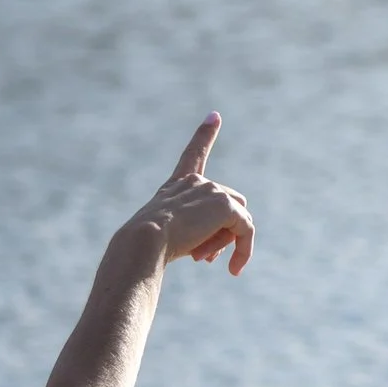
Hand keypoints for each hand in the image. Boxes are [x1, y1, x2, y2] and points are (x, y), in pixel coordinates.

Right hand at [125, 113, 254, 273]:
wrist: (142, 243)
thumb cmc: (141, 248)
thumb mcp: (161, 238)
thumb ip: (189, 235)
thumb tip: (217, 248)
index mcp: (176, 186)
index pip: (193, 154)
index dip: (204, 135)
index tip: (214, 115)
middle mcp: (196, 182)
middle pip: (227, 205)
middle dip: (221, 233)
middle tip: (204, 259)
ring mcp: (213, 191)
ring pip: (237, 220)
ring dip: (226, 243)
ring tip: (205, 261)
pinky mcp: (226, 206)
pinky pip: (245, 230)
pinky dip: (243, 251)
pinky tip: (233, 270)